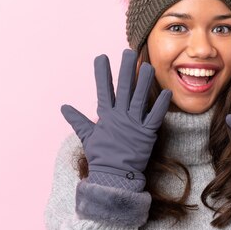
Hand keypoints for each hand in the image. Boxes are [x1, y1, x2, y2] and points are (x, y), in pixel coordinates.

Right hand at [61, 49, 171, 190]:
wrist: (114, 177)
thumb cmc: (101, 157)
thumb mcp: (88, 136)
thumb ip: (77, 120)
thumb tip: (64, 108)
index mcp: (106, 116)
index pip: (103, 90)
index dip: (102, 73)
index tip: (101, 57)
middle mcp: (120, 117)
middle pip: (123, 88)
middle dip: (126, 69)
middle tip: (129, 52)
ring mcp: (133, 124)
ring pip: (140, 98)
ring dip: (144, 82)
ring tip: (149, 65)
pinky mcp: (147, 134)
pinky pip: (155, 117)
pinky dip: (160, 105)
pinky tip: (166, 92)